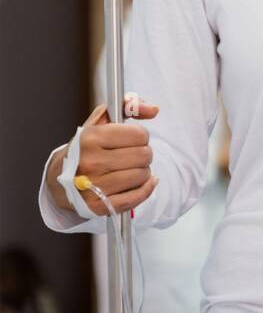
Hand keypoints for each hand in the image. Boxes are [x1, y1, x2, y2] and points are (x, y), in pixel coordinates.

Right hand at [48, 94, 159, 217]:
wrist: (58, 179)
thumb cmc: (84, 148)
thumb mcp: (101, 121)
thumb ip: (129, 106)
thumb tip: (154, 109)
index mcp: (91, 138)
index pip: (138, 134)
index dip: (141, 135)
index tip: (133, 138)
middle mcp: (91, 162)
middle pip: (144, 155)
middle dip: (144, 153)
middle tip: (133, 154)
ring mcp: (94, 186)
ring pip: (142, 176)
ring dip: (143, 171)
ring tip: (130, 168)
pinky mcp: (99, 206)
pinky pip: (136, 197)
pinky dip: (145, 189)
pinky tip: (142, 182)